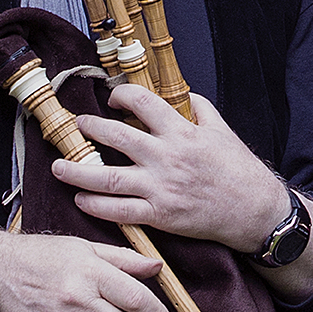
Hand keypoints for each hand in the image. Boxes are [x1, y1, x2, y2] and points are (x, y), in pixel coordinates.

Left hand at [50, 86, 288, 252]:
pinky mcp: (160, 215)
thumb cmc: (240, 170)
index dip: (122, 96)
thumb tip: (184, 96)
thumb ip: (201, 110)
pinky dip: (95, 206)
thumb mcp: (223, 131)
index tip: (112, 99)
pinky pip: (119, 211)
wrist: (253, 210)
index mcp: (182, 133)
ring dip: (77, 172)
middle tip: (78, 125)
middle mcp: (167, 158)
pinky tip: (81, 200)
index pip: (143, 103)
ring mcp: (160, 188)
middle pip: (116, 137)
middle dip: (90, 128)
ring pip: (107, 179)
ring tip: (58, 166)